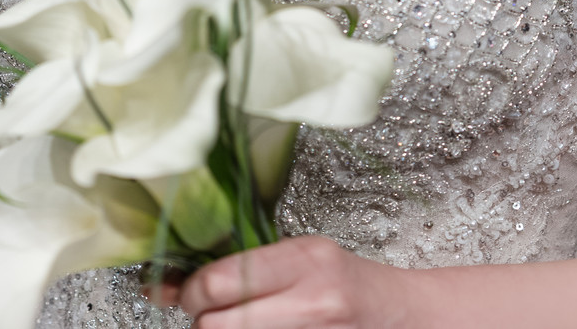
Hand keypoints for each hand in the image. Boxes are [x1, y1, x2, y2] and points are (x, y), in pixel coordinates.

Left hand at [176, 237, 414, 328]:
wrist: (402, 316)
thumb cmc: (346, 281)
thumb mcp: (302, 255)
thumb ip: (246, 265)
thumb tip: (174, 281)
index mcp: (304, 260)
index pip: (219, 282)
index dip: (190, 291)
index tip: (186, 290)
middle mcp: (311, 301)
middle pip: (216, 326)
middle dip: (200, 321)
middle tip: (203, 314)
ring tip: (230, 324)